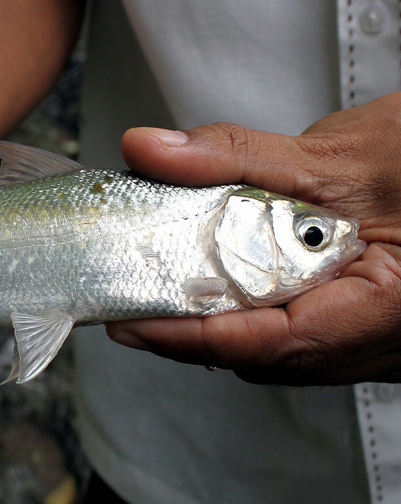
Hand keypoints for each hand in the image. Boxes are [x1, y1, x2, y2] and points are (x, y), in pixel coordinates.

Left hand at [107, 91, 400, 384]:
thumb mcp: (338, 154)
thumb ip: (236, 157)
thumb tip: (152, 152)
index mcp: (389, 309)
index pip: (270, 341)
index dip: (189, 336)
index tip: (129, 321)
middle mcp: (385, 338)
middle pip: (267, 352)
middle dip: (194, 331)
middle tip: (133, 301)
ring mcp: (379, 333)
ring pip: (282, 345)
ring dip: (221, 319)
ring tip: (165, 287)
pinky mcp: (369, 316)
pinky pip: (301, 326)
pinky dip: (252, 304)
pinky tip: (222, 277)